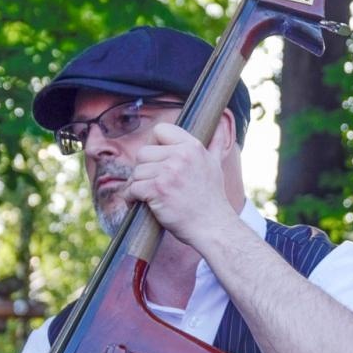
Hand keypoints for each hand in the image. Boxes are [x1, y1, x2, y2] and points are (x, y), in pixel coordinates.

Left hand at [122, 123, 233, 246]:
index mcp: (192, 147)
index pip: (161, 130)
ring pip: (136, 172)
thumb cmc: (212, 198)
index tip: (157, 159)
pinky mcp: (158, 190)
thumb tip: (221, 126)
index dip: (155, 144)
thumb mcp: (216, 165)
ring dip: (137, 185)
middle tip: (151, 182)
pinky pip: (132, 188)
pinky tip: (137, 203)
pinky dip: (131, 197)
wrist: (213, 226)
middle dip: (144, 168)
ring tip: (145, 194)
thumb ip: (215, 144)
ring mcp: (168, 172)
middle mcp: (180, 156)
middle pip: (143, 152)